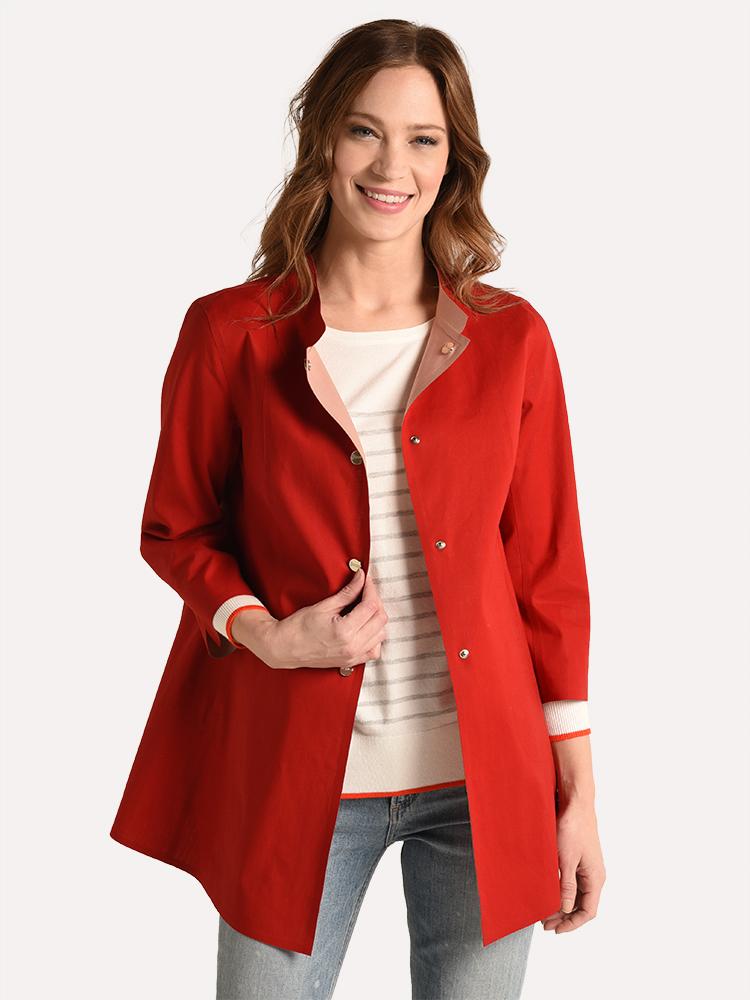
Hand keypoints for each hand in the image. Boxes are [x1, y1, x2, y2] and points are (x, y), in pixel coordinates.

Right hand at [231, 567, 387, 670]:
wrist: (285, 648)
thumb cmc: (298, 628)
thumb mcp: (324, 606)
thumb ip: (347, 593)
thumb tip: (361, 578)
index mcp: (345, 631)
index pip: (371, 606)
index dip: (371, 589)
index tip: (365, 580)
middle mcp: (353, 646)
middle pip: (380, 619)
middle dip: (375, 601)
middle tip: (365, 590)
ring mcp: (353, 656)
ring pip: (381, 634)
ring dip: (377, 618)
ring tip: (364, 607)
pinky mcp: (351, 662)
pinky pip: (374, 650)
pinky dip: (375, 637)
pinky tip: (365, 627)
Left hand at [542, 798, 605, 932]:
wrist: (575, 802)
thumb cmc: (573, 827)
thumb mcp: (566, 860)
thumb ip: (566, 886)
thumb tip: (565, 909)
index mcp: (595, 878)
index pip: (588, 911)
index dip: (572, 923)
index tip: (556, 929)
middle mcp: (594, 875)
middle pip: (581, 905)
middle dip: (564, 916)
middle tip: (545, 923)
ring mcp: (587, 867)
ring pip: (577, 894)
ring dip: (562, 904)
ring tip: (545, 911)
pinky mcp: (580, 858)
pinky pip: (573, 881)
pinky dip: (562, 890)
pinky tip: (549, 892)